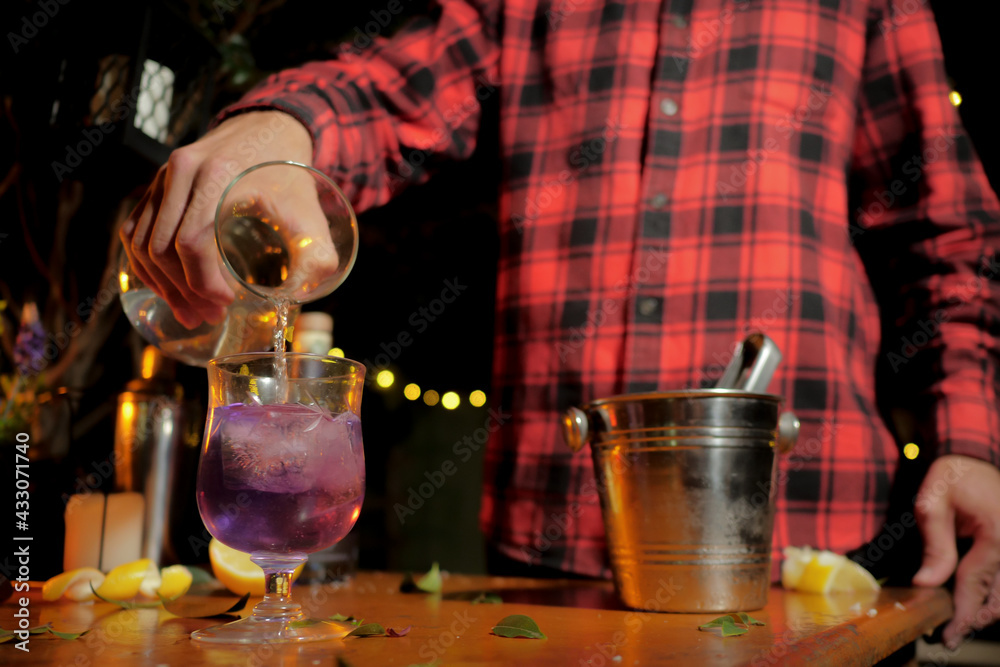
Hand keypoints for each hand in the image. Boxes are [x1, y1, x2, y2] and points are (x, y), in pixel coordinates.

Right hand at [120, 110, 313, 327]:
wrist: (268, 128)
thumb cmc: (288, 173)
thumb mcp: (309, 211)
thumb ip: (317, 253)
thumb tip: (305, 294)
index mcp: (217, 176)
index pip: (191, 242)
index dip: (203, 282)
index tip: (225, 303)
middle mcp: (181, 171)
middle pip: (161, 247)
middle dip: (183, 291)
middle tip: (208, 317)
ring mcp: (163, 176)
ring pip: (141, 242)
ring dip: (161, 284)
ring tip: (190, 311)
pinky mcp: (156, 185)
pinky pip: (135, 230)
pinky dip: (146, 264)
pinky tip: (168, 287)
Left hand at [911, 454, 999, 648]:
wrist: (974, 458)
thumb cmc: (952, 477)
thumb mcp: (932, 504)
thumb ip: (934, 546)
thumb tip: (925, 583)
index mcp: (996, 536)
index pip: (974, 584)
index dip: (959, 612)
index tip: (946, 634)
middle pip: (999, 598)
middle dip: (974, 618)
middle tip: (950, 635)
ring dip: (985, 609)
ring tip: (959, 622)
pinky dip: (993, 594)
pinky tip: (972, 601)